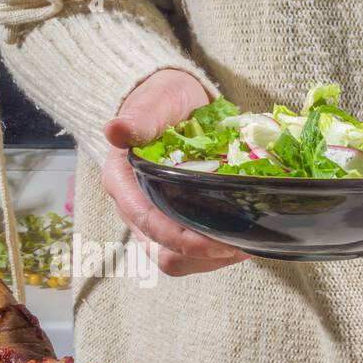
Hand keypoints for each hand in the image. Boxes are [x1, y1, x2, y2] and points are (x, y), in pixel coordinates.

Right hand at [101, 69, 249, 275]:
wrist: (175, 104)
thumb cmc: (164, 101)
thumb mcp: (157, 102)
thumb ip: (141, 117)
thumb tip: (116, 130)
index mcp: (124, 183)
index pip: (151, 225)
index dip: (185, 241)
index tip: (220, 241)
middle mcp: (136, 209)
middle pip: (166, 255)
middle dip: (204, 257)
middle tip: (242, 245)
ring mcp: (156, 221)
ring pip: (182, 262)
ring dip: (214, 260)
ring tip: (246, 244)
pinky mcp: (176, 225)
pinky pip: (194, 255)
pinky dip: (218, 254)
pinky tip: (241, 240)